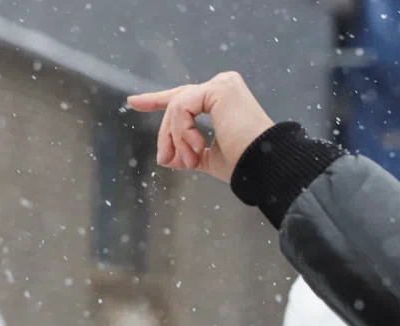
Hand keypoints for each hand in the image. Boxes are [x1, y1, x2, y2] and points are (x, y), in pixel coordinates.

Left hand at [127, 72, 274, 181]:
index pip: (185, 98)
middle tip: (165, 159)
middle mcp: (223, 86)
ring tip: (189, 161)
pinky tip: (196, 147)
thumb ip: (189, 152)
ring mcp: (222, 84)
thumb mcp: (210, 158)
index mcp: (223, 100)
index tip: (134, 103)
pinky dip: (182, 131)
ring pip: (177, 107)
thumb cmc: (245, 164)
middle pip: (177, 103)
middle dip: (165, 133)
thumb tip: (166, 158)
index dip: (157, 100)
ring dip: (176, 139)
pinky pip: (183, 107)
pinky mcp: (219, 88)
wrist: (265, 166)